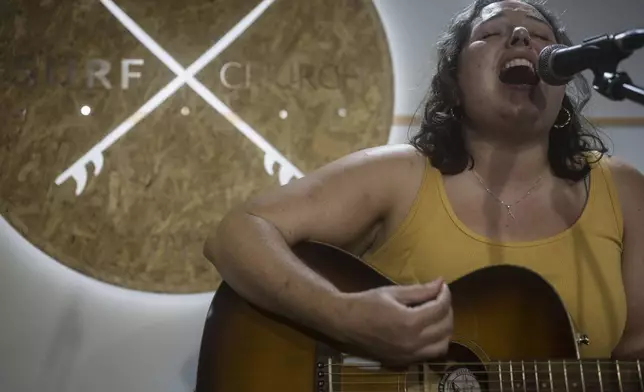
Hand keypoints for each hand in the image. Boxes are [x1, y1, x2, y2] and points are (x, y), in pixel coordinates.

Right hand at [336, 278, 452, 365]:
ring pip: (442, 346)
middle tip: (440, 299)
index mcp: (410, 322)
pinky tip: (427, 330)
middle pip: (445, 328)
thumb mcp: (393, 293)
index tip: (442, 286)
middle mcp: (413, 342)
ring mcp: (409, 355)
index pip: (440, 309)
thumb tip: (441, 283)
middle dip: (447, 310)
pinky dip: (435, 342)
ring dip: (444, 329)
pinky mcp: (404, 362)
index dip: (445, 295)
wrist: (344, 323)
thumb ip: (420, 290)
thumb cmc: (366, 303)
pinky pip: (429, 354)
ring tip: (436, 315)